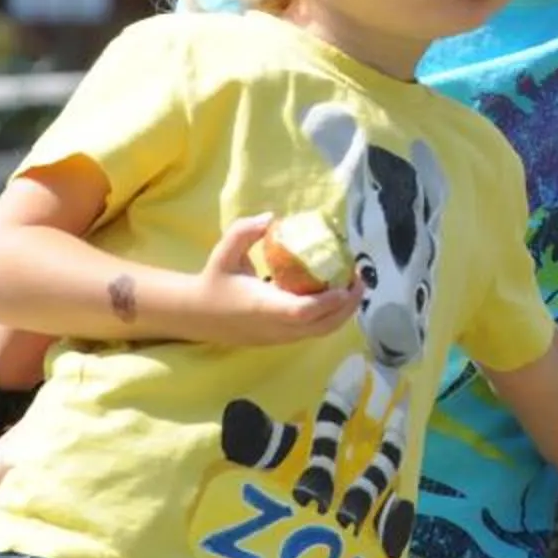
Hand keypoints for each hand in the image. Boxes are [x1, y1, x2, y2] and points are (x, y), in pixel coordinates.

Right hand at [188, 214, 361, 346]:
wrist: (197, 315)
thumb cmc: (214, 281)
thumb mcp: (225, 251)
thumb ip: (245, 231)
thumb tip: (272, 217)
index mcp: (263, 306)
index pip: (302, 311)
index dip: (328, 301)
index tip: (347, 282)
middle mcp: (275, 327)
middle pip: (321, 326)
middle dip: (347, 306)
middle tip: (360, 279)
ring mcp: (279, 337)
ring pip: (319, 333)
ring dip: (342, 313)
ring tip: (353, 286)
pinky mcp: (280, 340)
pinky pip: (311, 332)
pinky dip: (329, 318)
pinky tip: (335, 296)